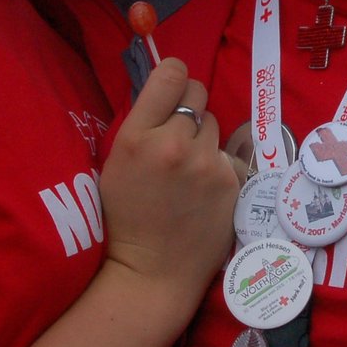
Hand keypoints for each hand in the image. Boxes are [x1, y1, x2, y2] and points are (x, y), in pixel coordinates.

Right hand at [99, 59, 238, 305]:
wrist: (151, 272)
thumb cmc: (126, 217)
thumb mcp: (116, 161)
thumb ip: (141, 122)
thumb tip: (167, 87)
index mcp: (138, 136)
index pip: (171, 74)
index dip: (174, 78)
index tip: (172, 90)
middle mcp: (175, 143)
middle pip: (198, 92)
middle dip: (189, 108)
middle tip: (177, 134)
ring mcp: (207, 163)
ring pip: (213, 124)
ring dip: (202, 138)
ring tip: (187, 169)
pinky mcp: (231, 181)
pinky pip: (226, 154)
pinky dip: (215, 165)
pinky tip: (201, 190)